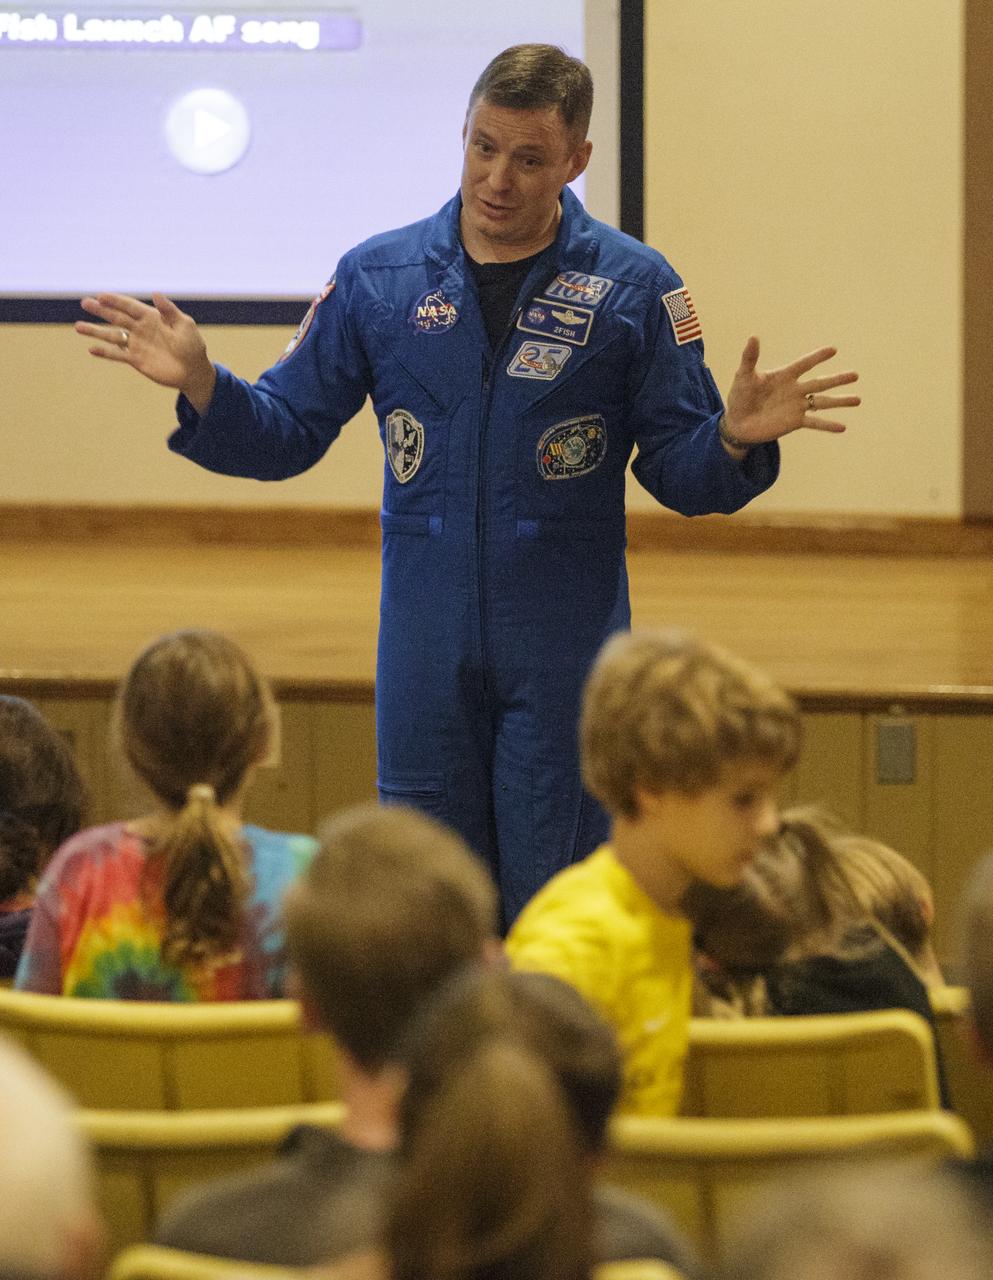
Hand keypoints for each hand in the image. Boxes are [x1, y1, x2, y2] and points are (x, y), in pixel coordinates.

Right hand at [75, 292, 216, 412]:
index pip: (130, 306)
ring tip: (78, 326)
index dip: (116, 300)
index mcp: (152, 317)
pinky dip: (105, 352)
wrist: (193, 371)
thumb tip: (156, 293)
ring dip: (95, 331)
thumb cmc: (192, 346)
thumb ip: (169, 311)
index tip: (101, 295)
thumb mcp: (185, 325)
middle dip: (101, 310)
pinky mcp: (136, 360)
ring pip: (112, 335)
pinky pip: (117, 355)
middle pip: (116, 317)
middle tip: (85, 303)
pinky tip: (91, 349)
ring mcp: (137, 344)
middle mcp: (141, 329)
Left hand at [723, 336, 859, 449]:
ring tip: (858, 399)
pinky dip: (828, 425)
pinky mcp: (795, 422)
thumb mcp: (744, 376)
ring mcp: (797, 406)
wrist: (738, 423)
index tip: (833, 350)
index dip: (817, 357)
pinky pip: (814, 423)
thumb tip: (753, 336)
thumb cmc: (740, 397)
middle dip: (837, 379)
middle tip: (856, 375)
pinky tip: (843, 428)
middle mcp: (795, 389)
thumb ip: (750, 358)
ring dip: (840, 401)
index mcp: (784, 376)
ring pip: (822, 402)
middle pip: (820, 383)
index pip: (804, 364)